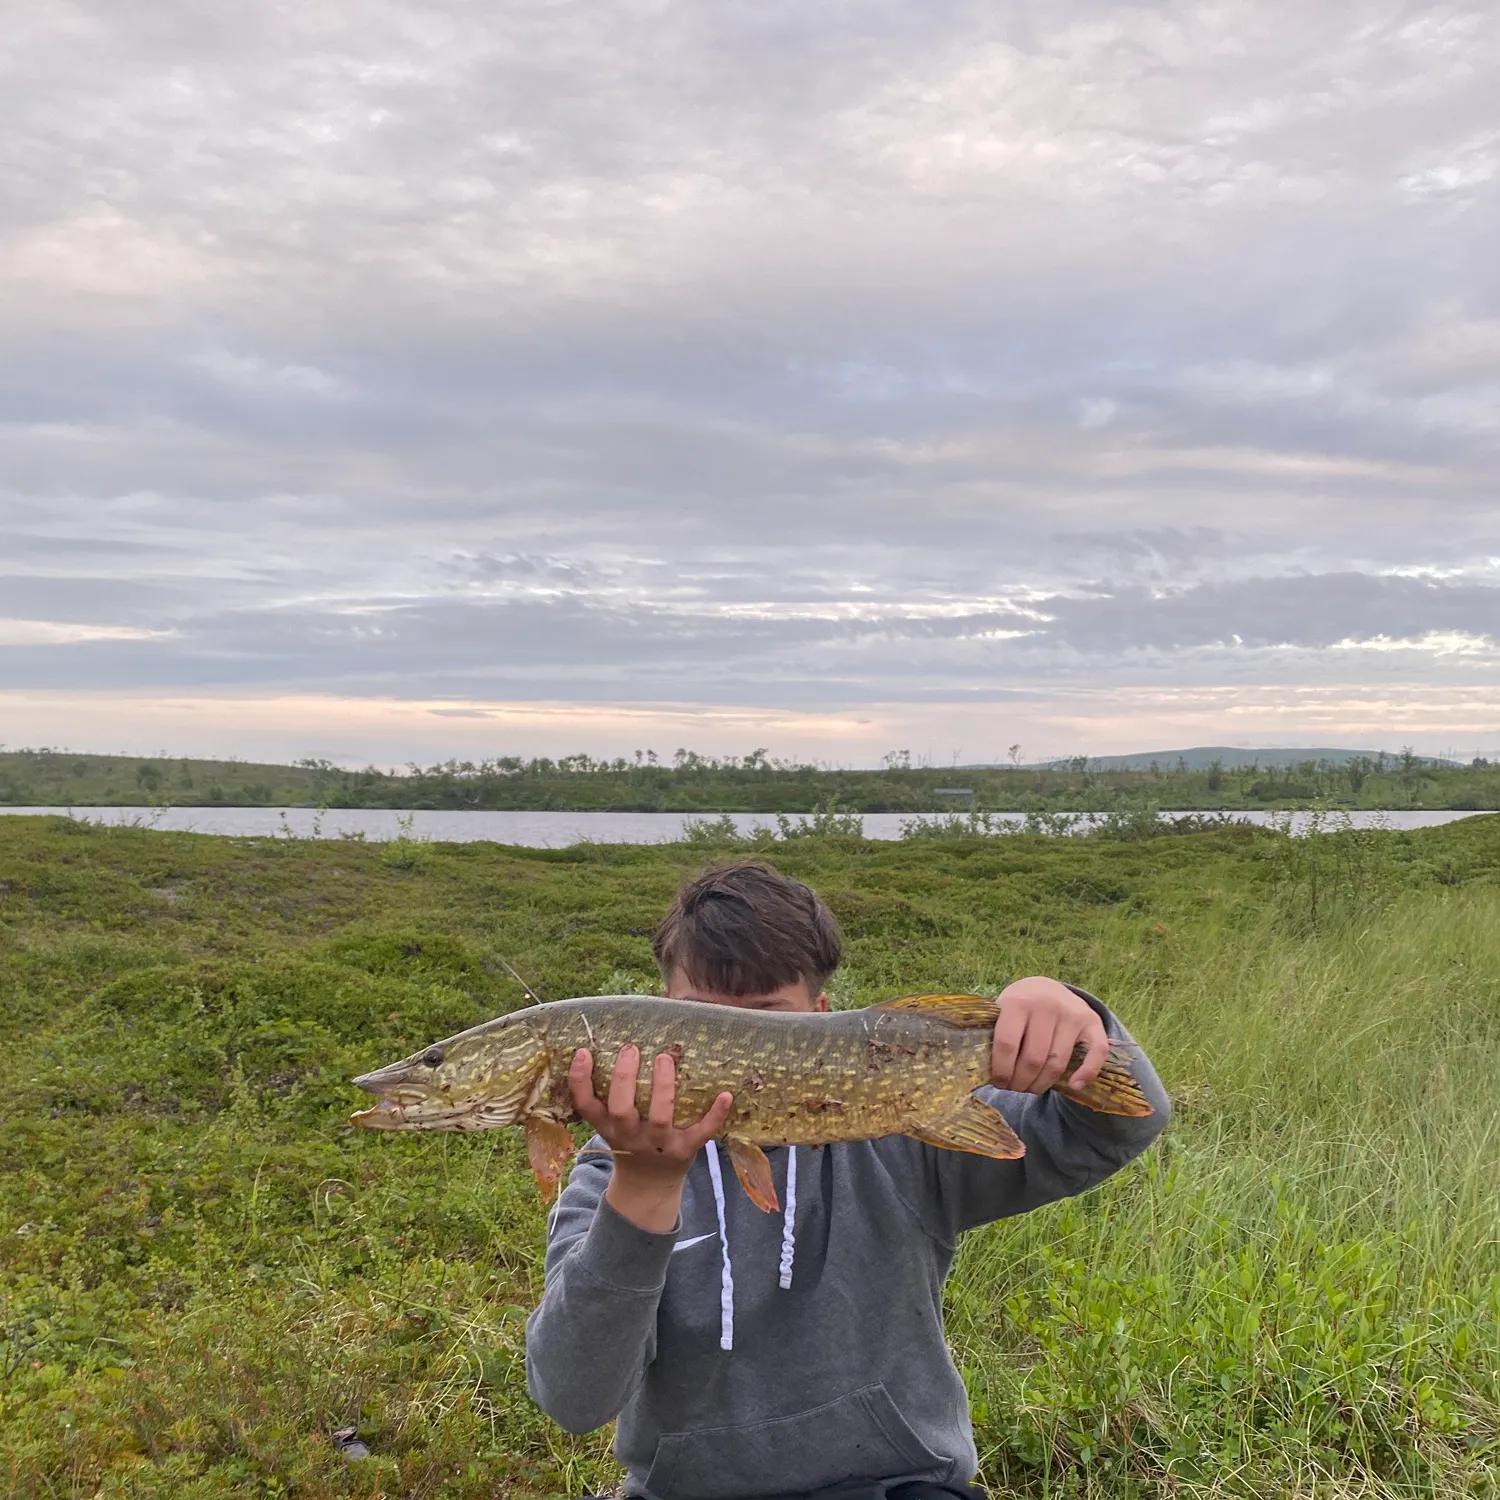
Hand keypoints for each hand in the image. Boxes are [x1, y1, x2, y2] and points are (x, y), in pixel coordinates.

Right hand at [569, 1045, 732, 1232]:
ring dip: (663, 1088)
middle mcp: (630, 1136)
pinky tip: (725, 1094)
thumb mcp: (610, 1123)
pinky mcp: (686, 1149)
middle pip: (621, 1110)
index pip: (586, 1105)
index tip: (584, 1052)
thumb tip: (607, 1042)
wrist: (649, 1185)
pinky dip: (715, 1115)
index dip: (580, 1080)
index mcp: (608, 1126)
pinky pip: (702, 1133)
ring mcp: (659, 1144)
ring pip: (659, 1118)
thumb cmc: (630, 1139)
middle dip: (624, 1079)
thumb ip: (607, 1093)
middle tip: (631, 1049)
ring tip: (664, 1058)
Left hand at [990, 977, 1107, 1094]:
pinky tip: (1074, 1086)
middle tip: (1015, 1088)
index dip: (1001, 1071)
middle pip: (1033, 1059)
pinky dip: (1086, 1073)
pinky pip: (1095, 1053)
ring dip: (1043, 1084)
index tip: (999, 1083)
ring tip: (1031, 1088)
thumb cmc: (1019, 1007)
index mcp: (1017, 1002)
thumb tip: (983, 1074)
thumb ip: (996, 1036)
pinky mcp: (1092, 1022)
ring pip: (1057, 1063)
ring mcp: (1072, 1013)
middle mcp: (1046, 1005)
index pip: (1007, 1044)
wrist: (1047, 987)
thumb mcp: (1002, 1011)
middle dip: (1021, 1082)